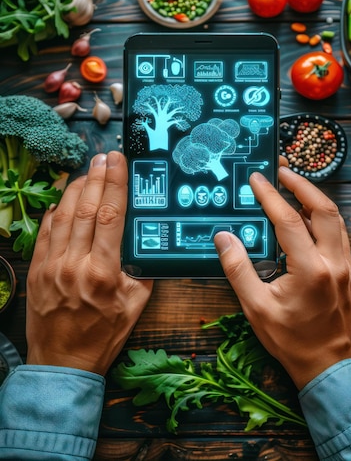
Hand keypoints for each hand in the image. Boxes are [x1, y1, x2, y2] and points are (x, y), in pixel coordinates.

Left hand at [26, 151, 152, 375]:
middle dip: (97, 177)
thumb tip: (147, 237)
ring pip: (63, 214)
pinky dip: (56, 209)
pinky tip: (65, 196)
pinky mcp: (37, 269)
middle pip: (86, 208)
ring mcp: (51, 265)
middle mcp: (74, 264)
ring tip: (89, 170)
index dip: (115, 184)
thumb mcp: (136, 305)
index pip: (110, 215)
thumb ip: (143, 268)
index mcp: (103, 272)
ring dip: (76, 187)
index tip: (119, 162)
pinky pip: (46, 230)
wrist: (63, 362)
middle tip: (105, 156)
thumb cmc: (103, 335)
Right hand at [214, 165, 350, 389]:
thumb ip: (238, 269)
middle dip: (302, 184)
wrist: (327, 364)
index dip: (270, 196)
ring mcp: (344, 265)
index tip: (257, 179)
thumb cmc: (291, 340)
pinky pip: (336, 233)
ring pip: (334, 219)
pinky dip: (321, 216)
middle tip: (282, 170)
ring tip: (292, 185)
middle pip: (323, 209)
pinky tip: (305, 216)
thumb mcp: (256, 308)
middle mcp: (333, 262)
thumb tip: (224, 237)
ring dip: (314, 198)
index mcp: (310, 269)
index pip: (288, 221)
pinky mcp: (346, 270)